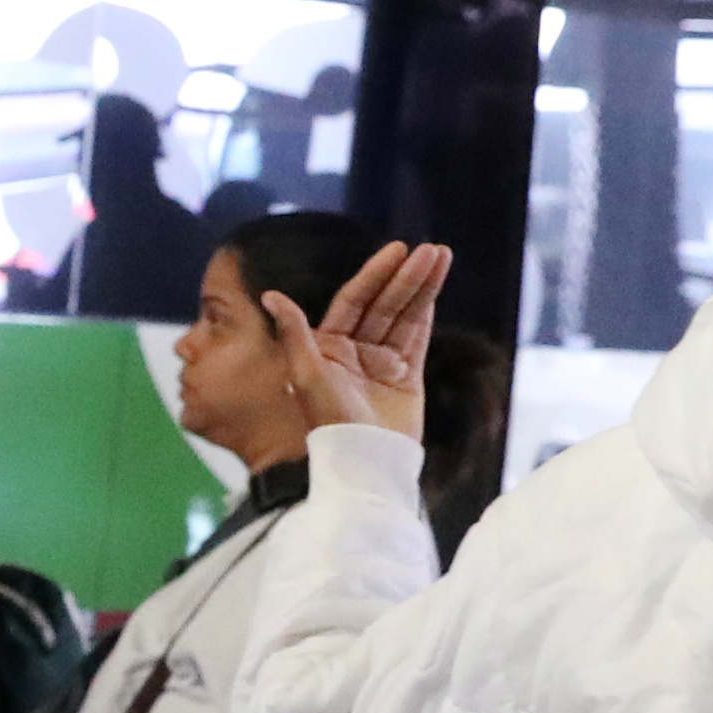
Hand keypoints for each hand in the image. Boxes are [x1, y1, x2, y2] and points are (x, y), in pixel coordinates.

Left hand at [259, 237, 453, 444]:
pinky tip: (436, 285)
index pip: (354, 299)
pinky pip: (418, 338)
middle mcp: (355, 351)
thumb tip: (270, 294)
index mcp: (328, 346)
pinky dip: (428, 312)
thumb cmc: (330, 422)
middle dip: (407, 276)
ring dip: (423, 286)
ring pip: (405, 316)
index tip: (397, 249)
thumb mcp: (306, 374)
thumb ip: (293, 332)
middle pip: (384, 303)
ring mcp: (382, 363)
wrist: (364, 462)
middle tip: (430, 249)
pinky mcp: (407, 378)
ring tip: (442, 256)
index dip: (375, 273)